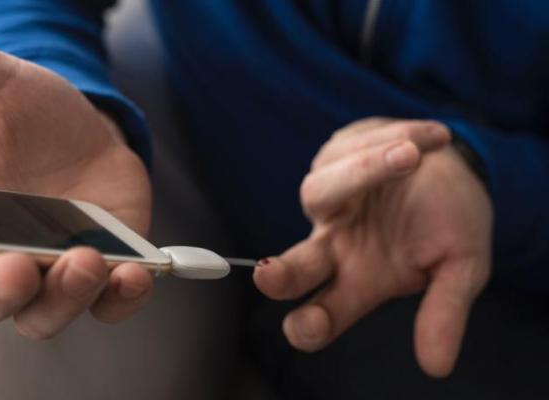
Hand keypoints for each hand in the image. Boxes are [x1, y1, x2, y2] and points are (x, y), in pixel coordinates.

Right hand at [0, 18, 153, 337]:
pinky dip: (119, 299)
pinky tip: (132, 274)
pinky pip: (109, 307)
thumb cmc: (28, 118)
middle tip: (13, 266)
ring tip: (84, 259)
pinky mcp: (104, 274)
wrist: (89, 132)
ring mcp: (51, 272)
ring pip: (44, 314)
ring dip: (62, 297)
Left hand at [253, 118, 492, 376]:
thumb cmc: (451, 224)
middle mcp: (335, 245)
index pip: (323, 313)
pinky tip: (430, 140)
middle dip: (280, 275)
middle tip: (268, 275)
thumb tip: (437, 367)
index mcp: (361, 281)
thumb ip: (444, 310)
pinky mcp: (333, 158)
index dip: (309, 325)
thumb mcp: (461, 267)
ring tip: (412, 157)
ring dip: (363, 173)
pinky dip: (388, 142)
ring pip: (320, 193)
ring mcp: (330, 201)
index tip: (307, 327)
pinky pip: (348, 151)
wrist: (453, 166)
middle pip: (294, 266)